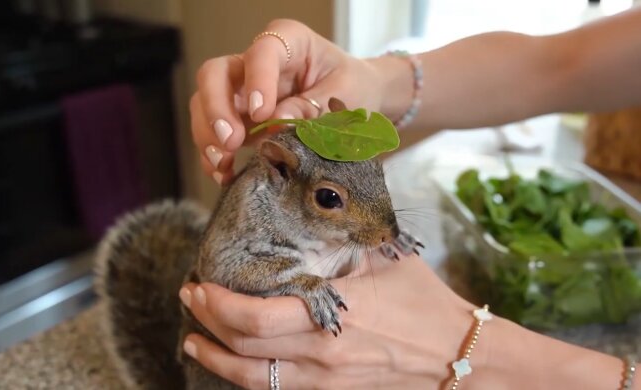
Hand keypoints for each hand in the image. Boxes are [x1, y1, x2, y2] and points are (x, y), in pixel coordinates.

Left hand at [179, 255, 481, 388]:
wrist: (457, 352)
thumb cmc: (423, 300)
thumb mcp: (384, 259)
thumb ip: (341, 241)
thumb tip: (307, 210)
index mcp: (333, 316)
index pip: (256, 319)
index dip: (218, 306)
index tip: (199, 286)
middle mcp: (322, 355)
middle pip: (245, 349)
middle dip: (207, 325)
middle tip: (191, 300)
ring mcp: (325, 380)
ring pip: (253, 379)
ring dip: (216, 359)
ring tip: (193, 342)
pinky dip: (247, 376)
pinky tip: (233, 362)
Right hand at [190, 19, 388, 184]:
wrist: (355, 99)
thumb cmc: (352, 87)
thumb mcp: (344, 94)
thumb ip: (312, 107)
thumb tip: (278, 124)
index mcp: (288, 42)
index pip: (262, 52)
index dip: (257, 80)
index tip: (262, 113)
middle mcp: (255, 63)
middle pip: (216, 74)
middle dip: (216, 108)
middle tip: (231, 140)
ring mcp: (241, 91)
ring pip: (204, 103)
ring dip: (208, 135)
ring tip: (223, 163)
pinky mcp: (238, 119)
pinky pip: (212, 132)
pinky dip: (213, 154)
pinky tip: (223, 173)